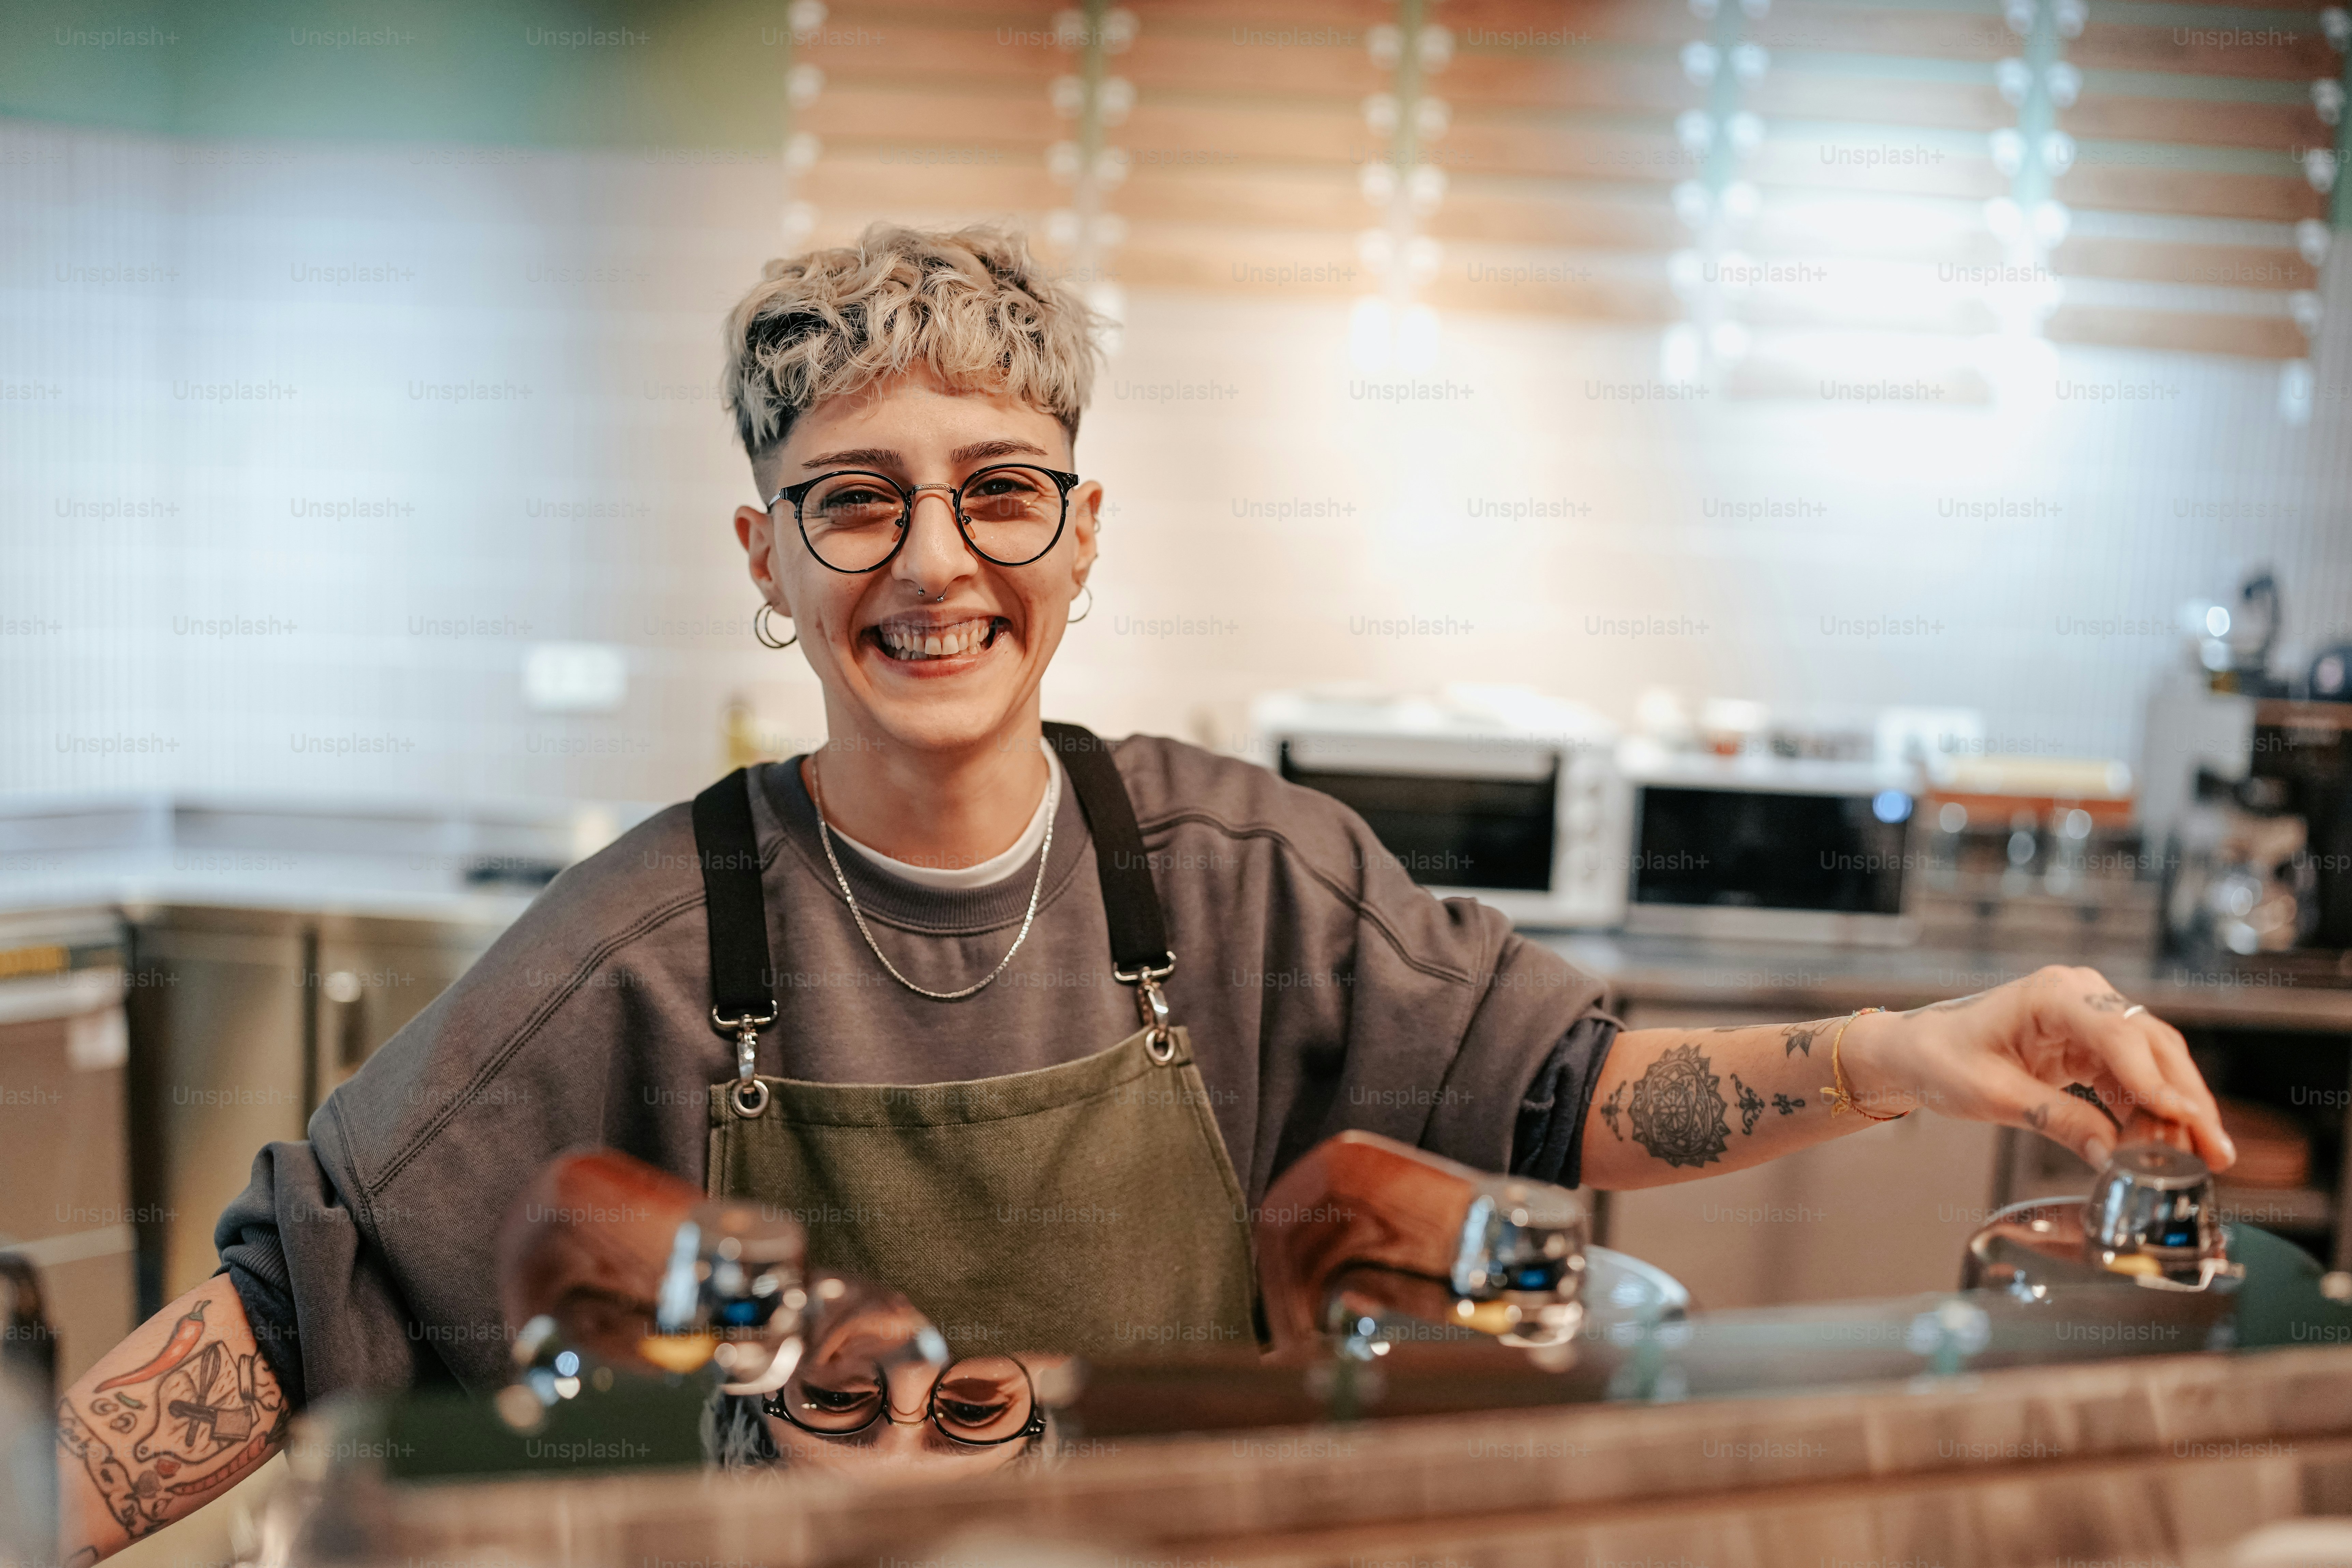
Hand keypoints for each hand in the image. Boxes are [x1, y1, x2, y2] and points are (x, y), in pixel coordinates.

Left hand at [1842, 966, 2234, 1172]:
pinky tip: (2164, 1146)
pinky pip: (2134, 1076)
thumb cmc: (1942, 1060)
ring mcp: (2090, 1016)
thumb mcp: (1991, 1095)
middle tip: (2215, 1152)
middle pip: (2152, 1046)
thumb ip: (2054, 1119)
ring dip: (2178, 1110)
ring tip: (2202, 1158)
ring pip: (2153, 1063)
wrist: (1918, 1051)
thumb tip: (2111, 1156)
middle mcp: (2080, 995)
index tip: (2184, 1117)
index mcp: (2052, 994)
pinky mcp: (2091, 1043)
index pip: (2119, 1035)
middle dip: (2186, 1100)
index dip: (2156, 1080)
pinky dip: (2151, 1111)